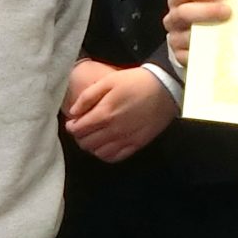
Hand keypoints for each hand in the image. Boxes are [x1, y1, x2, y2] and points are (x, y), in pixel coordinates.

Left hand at [64, 62, 178, 163]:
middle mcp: (113, 130)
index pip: (77, 130)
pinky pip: (115, 157)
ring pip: (98, 153)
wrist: (165, 86)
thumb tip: (73, 112)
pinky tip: (107, 145)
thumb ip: (87, 96)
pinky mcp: (137, 143)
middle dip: (80, 136)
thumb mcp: (108, 81)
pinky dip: (106, 154)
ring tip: (95, 136)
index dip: (71, 126)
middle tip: (83, 128)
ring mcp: (126, 139)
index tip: (73, 122)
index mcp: (104, 113)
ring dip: (92, 146)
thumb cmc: (136, 81)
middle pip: (86, 143)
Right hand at [163, 0, 230, 65]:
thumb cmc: (212, 15)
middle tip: (227, 11)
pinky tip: (220, 48)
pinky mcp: (181, 57)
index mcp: (178, 1)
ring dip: (208, 33)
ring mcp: (176, 39)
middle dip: (206, 11)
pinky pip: (189, 55)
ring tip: (229, 30)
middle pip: (183, 13)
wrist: (205, 41)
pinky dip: (205, 51)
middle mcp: (174, 19)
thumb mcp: (213, 1)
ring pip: (187, 36)